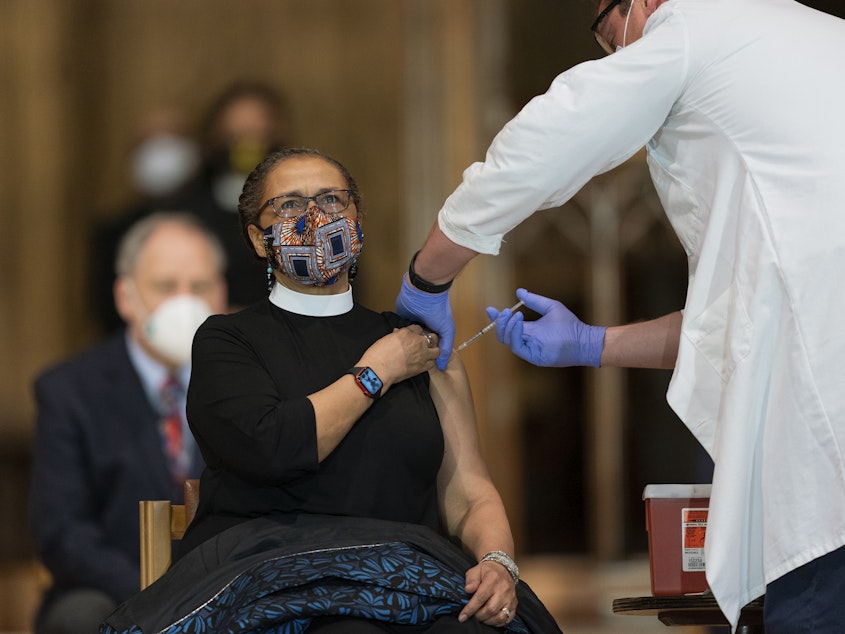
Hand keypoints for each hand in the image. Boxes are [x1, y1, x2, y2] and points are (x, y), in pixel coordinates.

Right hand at [359, 325, 438, 387]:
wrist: (378, 370)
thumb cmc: (378, 354)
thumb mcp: (387, 338)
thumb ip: (396, 335)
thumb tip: (398, 334)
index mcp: (407, 333)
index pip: (418, 328)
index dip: (416, 332)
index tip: (414, 336)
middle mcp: (418, 342)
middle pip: (432, 337)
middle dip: (430, 339)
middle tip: (426, 343)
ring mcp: (422, 355)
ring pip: (436, 351)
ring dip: (433, 351)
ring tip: (428, 354)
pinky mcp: (422, 367)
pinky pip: (432, 363)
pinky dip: (430, 362)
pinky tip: (425, 363)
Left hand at [395, 275, 453, 370]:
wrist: (423, 292)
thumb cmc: (438, 310)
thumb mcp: (447, 330)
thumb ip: (446, 347)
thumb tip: (442, 365)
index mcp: (434, 332)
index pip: (429, 348)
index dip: (426, 358)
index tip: (421, 366)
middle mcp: (424, 328)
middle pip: (417, 345)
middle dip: (413, 352)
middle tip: (408, 361)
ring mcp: (412, 323)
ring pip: (407, 339)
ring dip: (404, 346)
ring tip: (399, 355)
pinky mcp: (402, 319)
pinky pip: (398, 330)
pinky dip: (397, 336)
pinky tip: (394, 345)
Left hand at [458, 561, 517, 625]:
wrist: (504, 569)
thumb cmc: (488, 571)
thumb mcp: (476, 570)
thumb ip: (471, 580)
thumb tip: (468, 590)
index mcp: (492, 580)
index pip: (480, 597)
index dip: (470, 609)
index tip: (462, 616)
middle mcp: (503, 590)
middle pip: (490, 609)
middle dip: (478, 616)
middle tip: (472, 615)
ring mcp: (510, 598)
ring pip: (499, 617)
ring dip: (487, 620)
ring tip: (481, 617)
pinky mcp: (514, 604)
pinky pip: (507, 619)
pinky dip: (497, 622)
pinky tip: (490, 618)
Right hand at [485, 288, 605, 366]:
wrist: (583, 339)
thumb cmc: (570, 325)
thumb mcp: (550, 307)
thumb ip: (534, 300)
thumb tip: (519, 291)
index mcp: (528, 330)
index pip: (508, 326)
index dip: (497, 318)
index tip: (490, 309)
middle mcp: (526, 340)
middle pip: (503, 334)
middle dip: (500, 322)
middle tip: (504, 311)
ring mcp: (529, 349)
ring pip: (507, 340)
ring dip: (506, 326)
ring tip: (514, 314)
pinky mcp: (533, 356)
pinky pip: (517, 346)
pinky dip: (515, 334)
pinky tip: (519, 322)